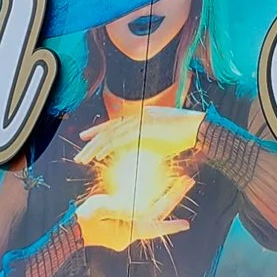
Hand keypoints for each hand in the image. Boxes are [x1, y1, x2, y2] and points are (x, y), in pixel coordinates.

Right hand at [74, 174, 194, 251]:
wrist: (74, 227)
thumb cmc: (85, 220)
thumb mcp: (100, 210)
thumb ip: (116, 208)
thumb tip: (132, 206)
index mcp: (129, 231)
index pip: (153, 227)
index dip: (170, 227)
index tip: (186, 225)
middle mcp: (133, 228)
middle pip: (159, 211)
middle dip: (173, 196)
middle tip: (187, 182)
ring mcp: (130, 223)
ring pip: (154, 207)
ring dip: (165, 194)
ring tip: (179, 180)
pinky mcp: (125, 216)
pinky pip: (144, 205)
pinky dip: (152, 197)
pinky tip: (159, 186)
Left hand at [75, 106, 204, 165]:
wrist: (197, 128)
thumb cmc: (182, 135)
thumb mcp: (160, 141)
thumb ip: (146, 145)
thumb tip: (139, 156)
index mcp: (139, 117)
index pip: (113, 125)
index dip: (98, 132)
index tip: (85, 139)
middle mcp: (136, 117)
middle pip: (107, 130)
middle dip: (91, 143)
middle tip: (79, 155)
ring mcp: (139, 121)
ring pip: (110, 136)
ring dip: (94, 148)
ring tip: (82, 159)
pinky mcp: (142, 129)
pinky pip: (120, 140)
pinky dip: (107, 148)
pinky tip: (98, 157)